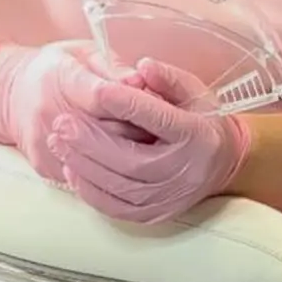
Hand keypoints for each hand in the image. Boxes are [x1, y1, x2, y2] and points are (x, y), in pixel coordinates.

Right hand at [0, 40, 146, 184]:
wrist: (13, 95)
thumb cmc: (56, 69)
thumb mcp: (84, 54)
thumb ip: (113, 67)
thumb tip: (140, 81)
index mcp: (60, 77)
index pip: (104, 96)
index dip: (134, 102)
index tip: (158, 103)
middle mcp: (49, 112)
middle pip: (105, 132)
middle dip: (138, 131)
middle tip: (163, 130)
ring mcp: (45, 144)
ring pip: (97, 161)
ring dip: (127, 155)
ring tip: (150, 148)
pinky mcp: (46, 167)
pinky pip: (85, 177)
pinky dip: (109, 172)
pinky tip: (127, 164)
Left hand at [47, 58, 251, 223]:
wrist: (223, 163)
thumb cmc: (204, 119)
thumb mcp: (194, 90)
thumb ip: (168, 77)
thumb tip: (142, 66)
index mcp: (197, 134)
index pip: (157, 119)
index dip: (126, 104)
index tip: (97, 89)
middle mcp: (183, 171)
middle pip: (131, 159)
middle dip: (91, 141)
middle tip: (62, 122)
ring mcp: (168, 198)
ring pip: (119, 186)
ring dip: (83, 165)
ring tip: (59, 142)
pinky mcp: (154, 214)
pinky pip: (116, 208)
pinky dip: (90, 191)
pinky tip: (71, 170)